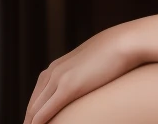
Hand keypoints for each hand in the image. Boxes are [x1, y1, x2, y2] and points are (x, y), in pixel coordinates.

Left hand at [23, 23, 140, 123]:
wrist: (127, 41)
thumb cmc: (116, 50)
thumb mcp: (93, 60)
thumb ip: (82, 70)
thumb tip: (87, 78)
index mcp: (57, 65)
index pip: (37, 95)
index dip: (35, 112)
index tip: (37, 123)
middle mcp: (53, 71)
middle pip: (33, 104)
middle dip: (30, 120)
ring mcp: (60, 78)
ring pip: (35, 110)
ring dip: (32, 123)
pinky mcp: (69, 87)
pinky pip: (45, 112)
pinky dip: (38, 123)